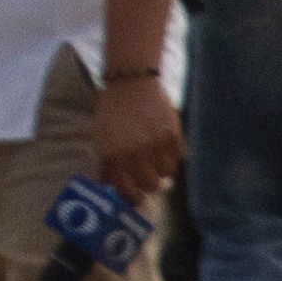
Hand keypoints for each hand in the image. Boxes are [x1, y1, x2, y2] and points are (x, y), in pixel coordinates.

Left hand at [92, 72, 184, 202]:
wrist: (131, 83)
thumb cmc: (112, 111)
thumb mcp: (102, 137)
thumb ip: (107, 164)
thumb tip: (109, 186)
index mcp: (114, 156)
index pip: (128, 191)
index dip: (132, 197)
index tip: (135, 196)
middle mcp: (136, 154)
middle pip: (151, 186)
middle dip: (147, 181)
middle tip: (145, 171)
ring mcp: (156, 146)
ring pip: (167, 174)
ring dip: (161, 167)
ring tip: (154, 153)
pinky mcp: (173, 136)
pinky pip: (179, 158)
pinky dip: (173, 154)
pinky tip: (164, 142)